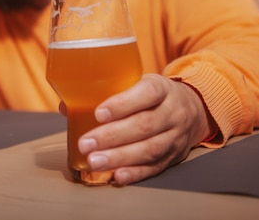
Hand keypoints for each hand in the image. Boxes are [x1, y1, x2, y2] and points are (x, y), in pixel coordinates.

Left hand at [77, 73, 212, 185]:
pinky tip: (116, 175)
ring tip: (94, 161)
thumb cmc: (151, 95)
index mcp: (161, 88)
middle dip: (112, 136)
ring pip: (150, 149)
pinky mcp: (174, 157)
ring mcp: (176, 136)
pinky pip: (155, 167)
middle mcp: (173, 111)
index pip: (146, 93)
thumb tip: (66, 106)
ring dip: (120, 157)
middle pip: (144, 125)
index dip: (122, 104)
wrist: (192, 109)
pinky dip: (135, 173)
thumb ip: (104, 92)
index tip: (98, 113)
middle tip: (86, 144)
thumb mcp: (135, 82)